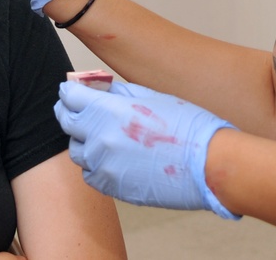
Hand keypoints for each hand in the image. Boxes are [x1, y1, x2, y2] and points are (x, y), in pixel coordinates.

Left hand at [55, 80, 239, 219]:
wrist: (208, 164)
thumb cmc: (187, 126)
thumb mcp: (152, 96)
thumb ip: (121, 92)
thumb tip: (102, 88)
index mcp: (109, 110)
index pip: (70, 96)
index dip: (70, 91)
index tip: (72, 90)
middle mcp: (99, 138)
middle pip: (67, 122)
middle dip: (70, 112)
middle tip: (78, 108)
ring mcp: (104, 165)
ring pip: (77, 150)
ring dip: (84, 140)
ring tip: (101, 135)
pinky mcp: (112, 187)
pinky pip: (91, 174)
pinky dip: (95, 165)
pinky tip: (111, 159)